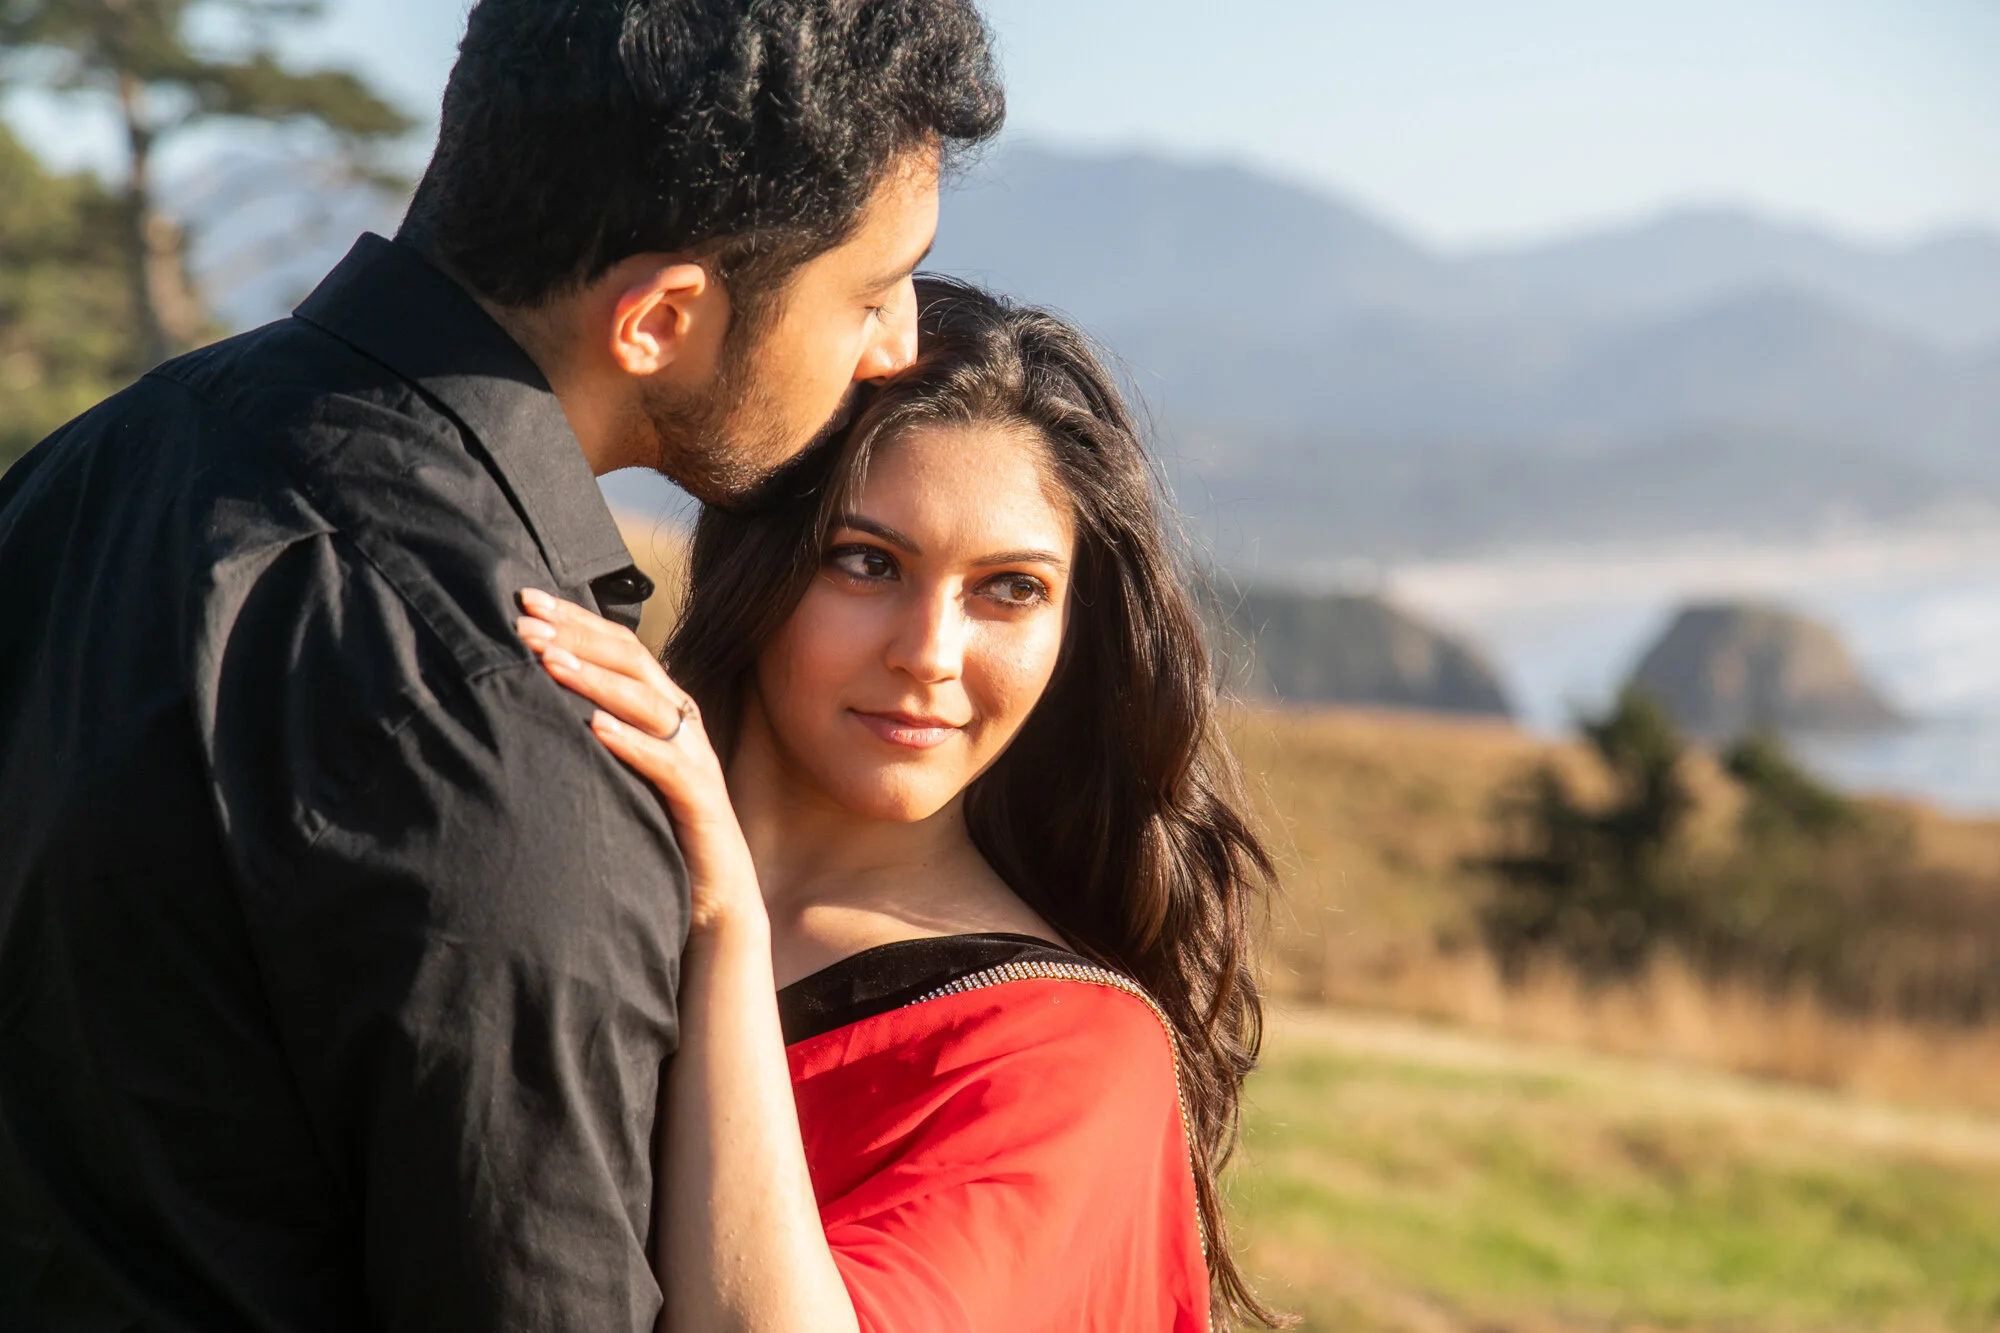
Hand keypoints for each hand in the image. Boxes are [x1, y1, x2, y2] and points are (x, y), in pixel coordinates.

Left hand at [516, 588, 761, 934]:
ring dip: (595, 680)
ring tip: (549, 664)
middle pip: (633, 660)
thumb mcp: (620, 772)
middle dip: (577, 636)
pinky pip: (667, 763)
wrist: (714, 897)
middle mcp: (682, 723)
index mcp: (663, 709)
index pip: (620, 646)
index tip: (525, 600)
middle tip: (525, 623)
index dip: (576, 619)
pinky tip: (595, 729)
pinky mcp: (700, 799)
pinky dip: (631, 742)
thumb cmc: (658, 832)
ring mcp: (694, 758)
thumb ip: (595, 733)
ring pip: (648, 702)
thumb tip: (527, 700)